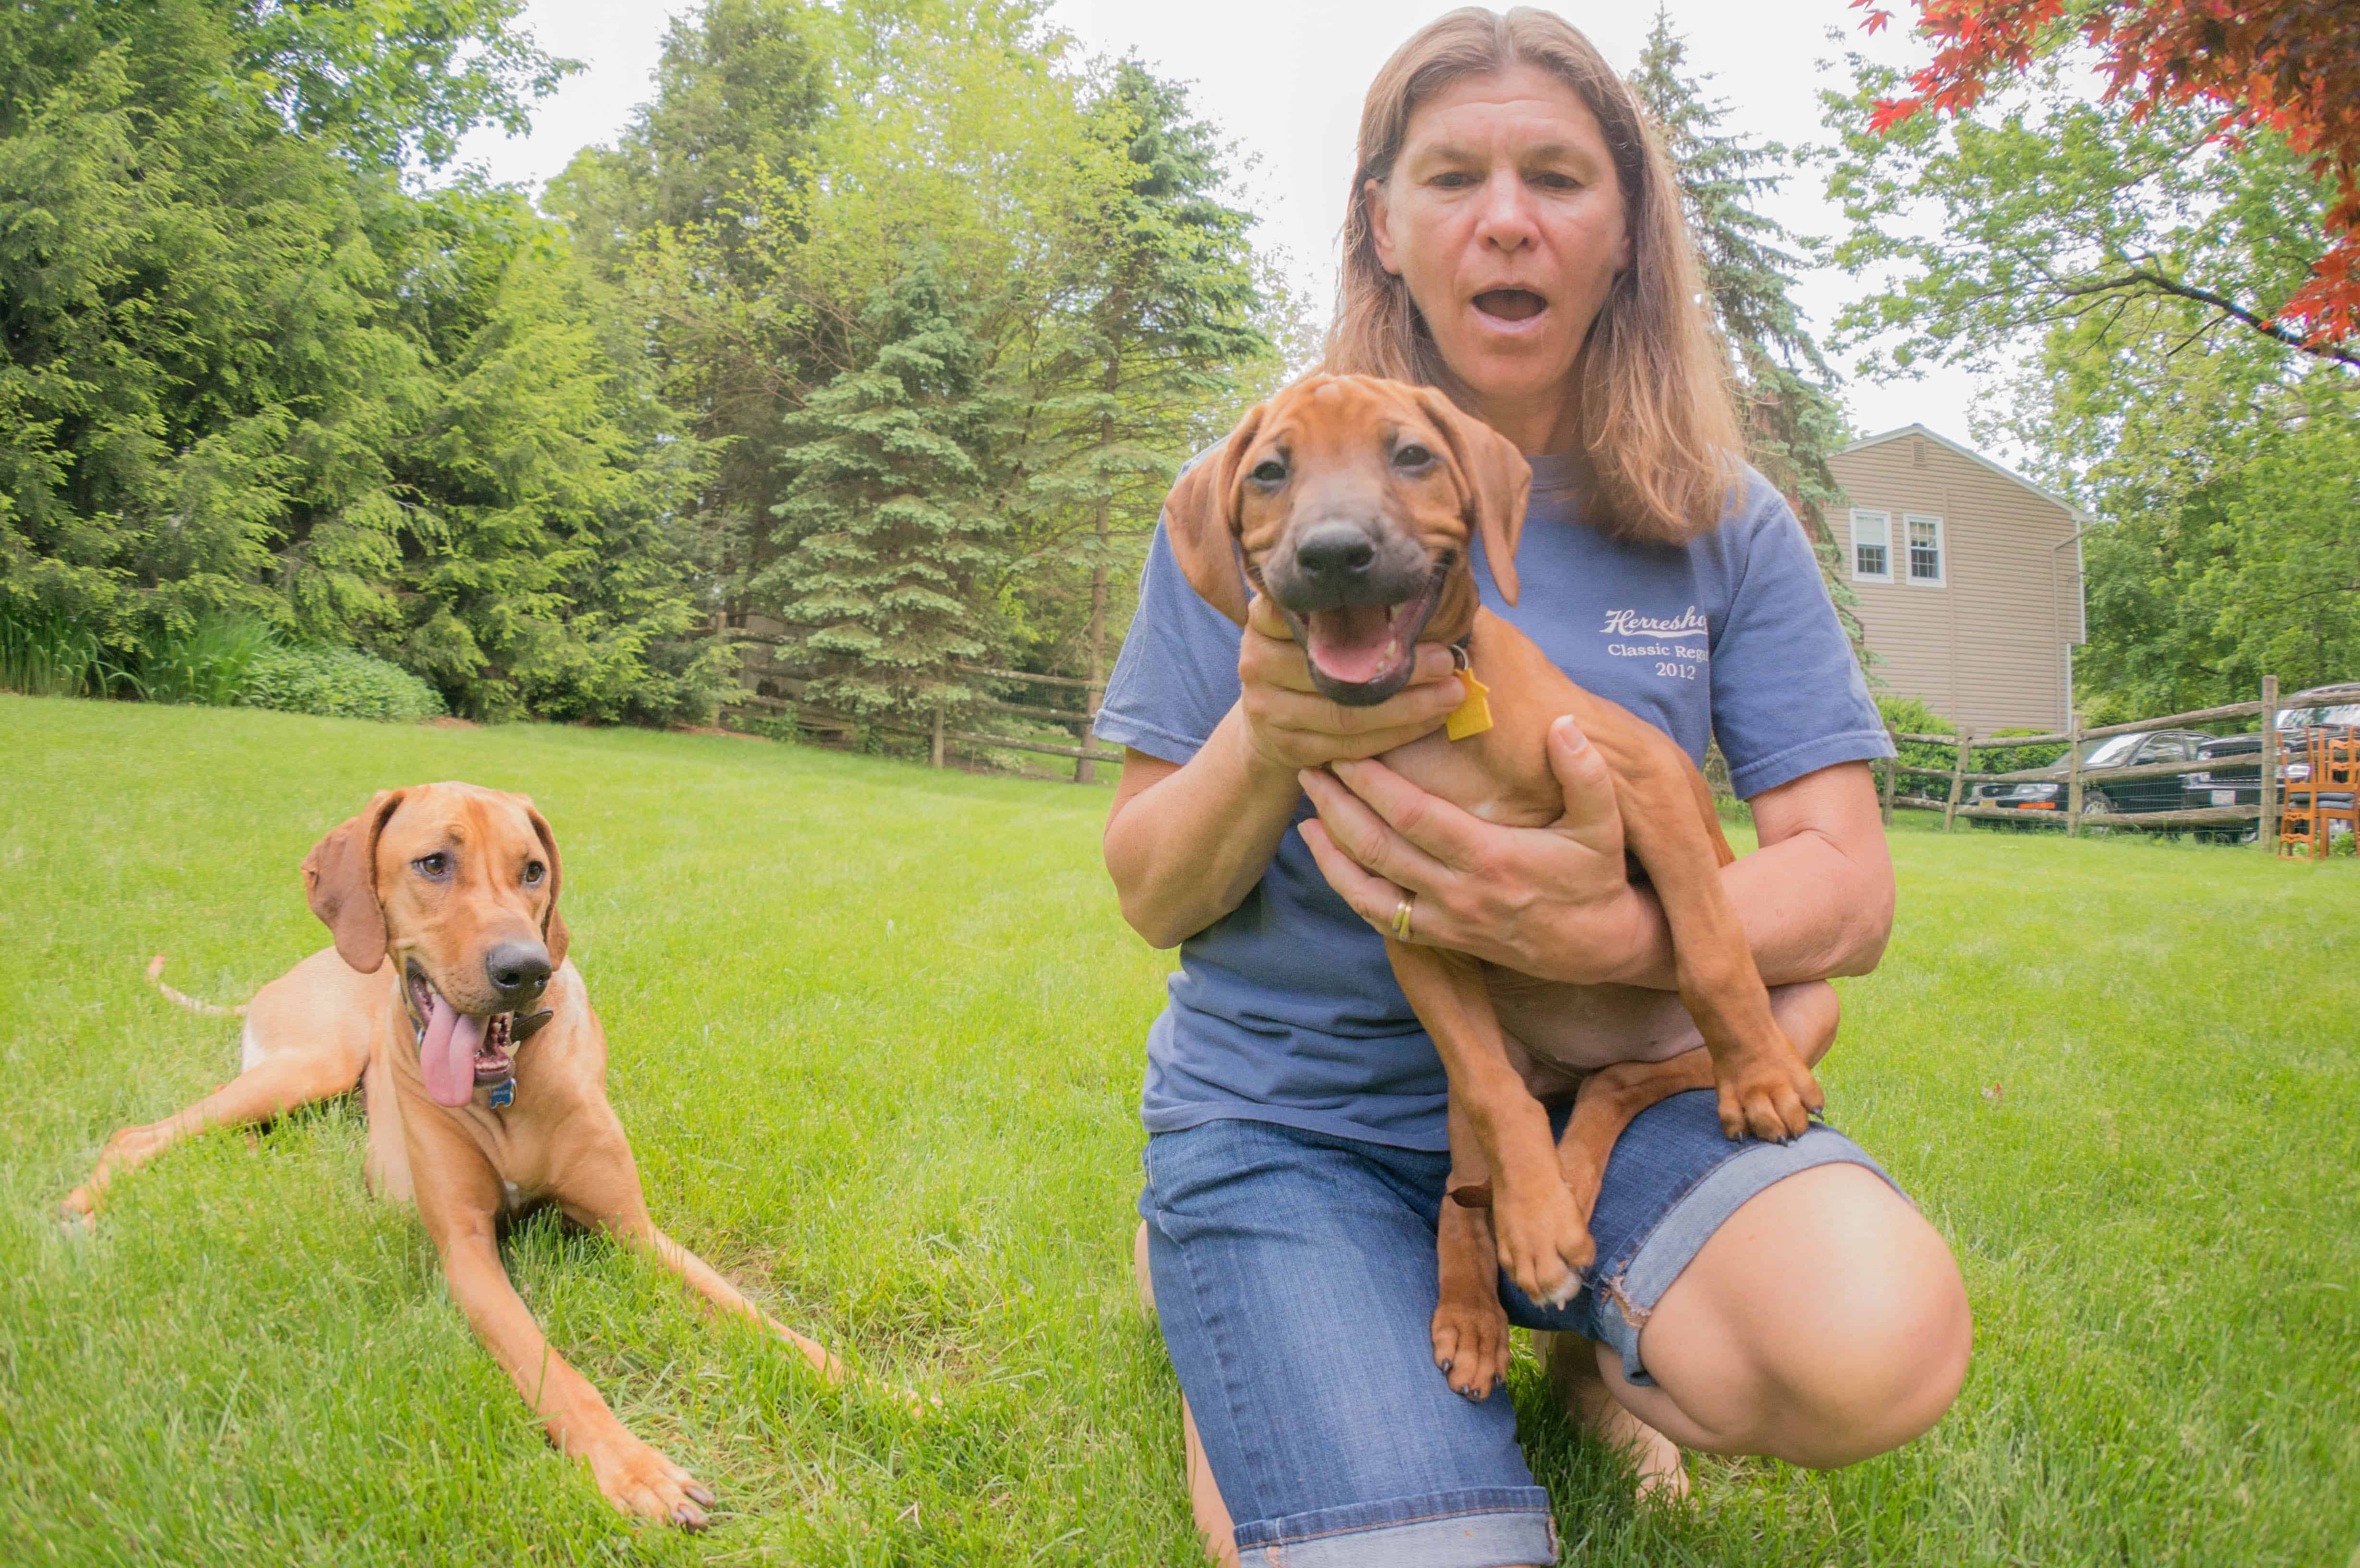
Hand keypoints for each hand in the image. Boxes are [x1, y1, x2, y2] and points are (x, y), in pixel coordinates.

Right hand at [1236, 596, 1463, 774]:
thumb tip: (1420, 589)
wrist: (1271, 723)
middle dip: (1401, 667)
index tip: (1413, 617)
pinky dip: (1395, 735)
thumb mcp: (1317, 626)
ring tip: (1452, 693)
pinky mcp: (1286, 745)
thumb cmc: (1313, 660)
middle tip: (1447, 660)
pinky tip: (1430, 721)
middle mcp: (1256, 660)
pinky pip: (1349, 745)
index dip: (1365, 615)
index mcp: (1266, 619)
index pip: (1312, 610)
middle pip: (1338, 667)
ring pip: (1346, 713)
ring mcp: (1265, 706)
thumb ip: (1347, 609)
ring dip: (1408, 706)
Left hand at [1296, 715, 1653, 984]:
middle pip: (1378, 849)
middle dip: (1337, 807)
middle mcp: (1458, 894)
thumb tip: (1564, 723)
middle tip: (1309, 768)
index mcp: (1490, 859)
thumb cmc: (1598, 878)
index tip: (1345, 751)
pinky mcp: (1440, 940)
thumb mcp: (1605, 826)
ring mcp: (1445, 922)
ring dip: (1331, 851)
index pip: (1413, 817)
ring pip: (1367, 890)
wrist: (1599, 947)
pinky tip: (1331, 859)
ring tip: (1305, 812)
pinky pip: (1380, 919)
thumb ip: (1586, 774)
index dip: (1372, 784)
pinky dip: (1348, 889)